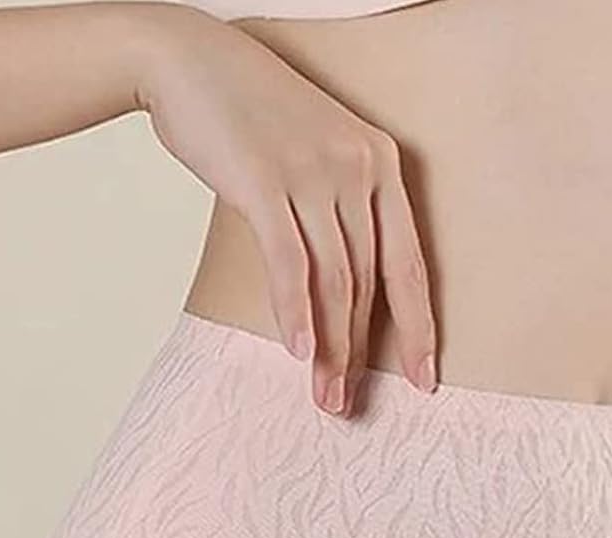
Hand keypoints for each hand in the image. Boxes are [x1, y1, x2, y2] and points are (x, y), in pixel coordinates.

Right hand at [133, 6, 435, 412]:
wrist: (187, 58)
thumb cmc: (255, 121)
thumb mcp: (317, 158)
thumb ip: (341, 218)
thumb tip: (346, 302)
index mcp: (383, 167)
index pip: (410, 265)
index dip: (419, 328)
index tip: (424, 379)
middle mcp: (358, 168)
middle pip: (369, 282)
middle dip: (360, 352)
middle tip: (349, 404)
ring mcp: (313, 171)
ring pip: (334, 280)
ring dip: (329, 346)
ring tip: (324, 394)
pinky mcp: (266, 178)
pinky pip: (290, 260)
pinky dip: (295, 310)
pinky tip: (298, 350)